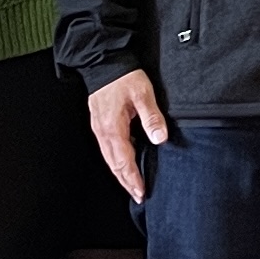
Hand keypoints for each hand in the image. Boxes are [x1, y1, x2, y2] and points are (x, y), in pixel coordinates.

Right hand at [86, 70, 169, 199]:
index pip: (123, 161)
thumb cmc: (123, 77)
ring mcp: (99, 128)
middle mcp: (103, 132)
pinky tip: (125, 162)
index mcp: (113, 128)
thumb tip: (160, 138)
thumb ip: (152, 117)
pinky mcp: (99, 123)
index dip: (132, 178)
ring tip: (132, 184)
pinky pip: (107, 149)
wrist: (103, 62)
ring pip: (109, 158)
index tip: (141, 192)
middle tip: (138, 195)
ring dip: (120, 173)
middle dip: (126, 182)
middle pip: (114, 165)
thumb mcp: (143, 94)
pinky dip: (116, 160)